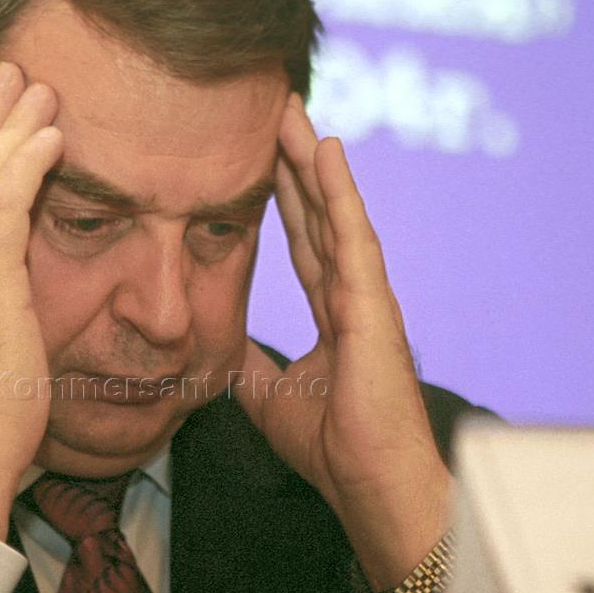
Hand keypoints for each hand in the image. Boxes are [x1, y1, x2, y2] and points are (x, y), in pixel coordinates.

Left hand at [235, 94, 451, 588]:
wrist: (368, 484)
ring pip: (336, 211)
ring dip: (311, 159)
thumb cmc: (332, 446)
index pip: (303, 238)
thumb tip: (219, 344)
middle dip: (294, 161)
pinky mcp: (374, 305)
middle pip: (318, 212)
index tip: (260, 153)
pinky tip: (323, 150)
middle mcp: (352, 293)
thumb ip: (250, 360)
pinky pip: (352, 237)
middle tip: (272, 108)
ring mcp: (367, 295)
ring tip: (289, 109)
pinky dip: (339, 192)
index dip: (283, 194)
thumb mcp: (268, 393)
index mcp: (333, 311)